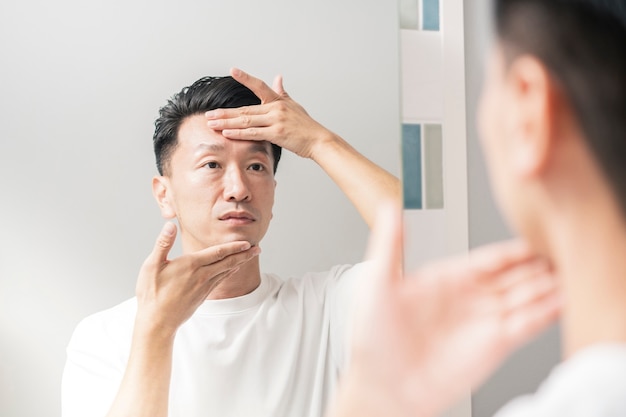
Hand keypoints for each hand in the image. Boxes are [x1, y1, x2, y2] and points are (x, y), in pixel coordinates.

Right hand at [134, 222, 260, 335]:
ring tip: (249, 256)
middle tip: (257, 248)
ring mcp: (203, 287)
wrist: (157, 321)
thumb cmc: (151, 293)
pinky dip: (229, 273)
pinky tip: (232, 271)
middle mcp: (201, 276)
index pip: (218, 252)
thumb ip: (163, 243)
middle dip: (244, 254)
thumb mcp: (151, 265)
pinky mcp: (202, 296)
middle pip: (228, 262)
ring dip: (239, 263)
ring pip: (226, 272)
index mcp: (191, 265)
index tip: (247, 243)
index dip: (234, 247)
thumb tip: (170, 225)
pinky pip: (220, 281)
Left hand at [205, 68, 335, 158]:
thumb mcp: (294, 106)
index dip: (245, 77)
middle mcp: (275, 108)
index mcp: (278, 101)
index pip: (259, 86)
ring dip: (226, 122)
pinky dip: (239, 133)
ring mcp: (276, 121)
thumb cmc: (306, 126)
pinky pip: (253, 133)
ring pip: (246, 121)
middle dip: (224, 112)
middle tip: (208, 114)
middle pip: (244, 109)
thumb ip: (282, 93)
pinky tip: (227, 133)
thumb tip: (278, 78)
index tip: (232, 70)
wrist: (318, 141)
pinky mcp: (277, 134)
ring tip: (211, 123)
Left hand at [329, 204, 559, 416]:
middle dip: (538, 265)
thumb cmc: (374, 339)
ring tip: (570, 272)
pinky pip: (527, 324)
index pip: (489, 258)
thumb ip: (391, 243)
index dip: (513, 250)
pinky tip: (562, 301)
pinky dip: (547, 312)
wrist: (383, 387)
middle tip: (563, 250)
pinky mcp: (494, 345)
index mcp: (447, 278)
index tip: (535, 237)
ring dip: (549, 286)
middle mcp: (470, 297)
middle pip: (514, 275)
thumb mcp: (379, 282)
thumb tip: (390, 206)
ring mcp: (484, 321)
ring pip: (526, 297)